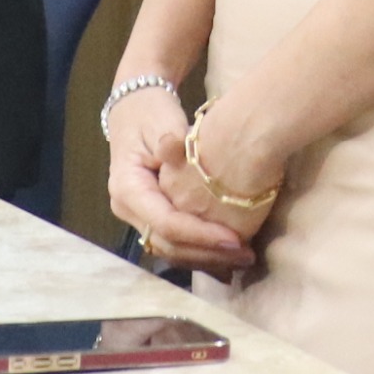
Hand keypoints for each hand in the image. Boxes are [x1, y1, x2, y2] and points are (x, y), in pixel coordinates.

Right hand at [106, 91, 254, 275]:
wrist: (136, 110)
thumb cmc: (151, 114)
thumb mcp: (161, 122)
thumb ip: (170, 138)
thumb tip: (172, 143)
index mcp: (127, 188)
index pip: (166, 223)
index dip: (200, 234)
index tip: (235, 239)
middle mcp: (128, 210)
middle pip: (169, 245)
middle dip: (208, 254)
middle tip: (245, 255)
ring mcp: (138, 218)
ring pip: (171, 251)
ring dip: (207, 259)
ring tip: (243, 259)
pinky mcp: (152, 219)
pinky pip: (175, 244)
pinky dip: (200, 253)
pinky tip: (227, 262)